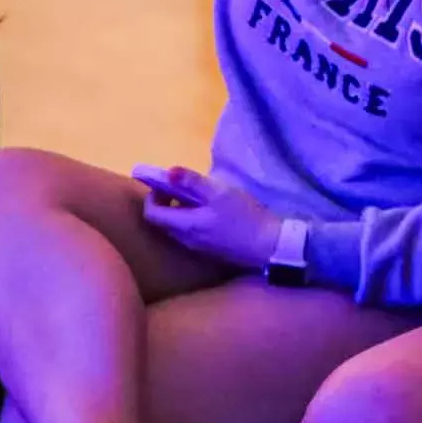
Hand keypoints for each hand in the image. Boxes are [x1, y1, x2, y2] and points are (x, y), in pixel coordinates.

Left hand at [140, 167, 283, 270]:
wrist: (269, 246)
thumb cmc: (244, 217)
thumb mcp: (220, 193)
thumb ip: (192, 182)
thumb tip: (168, 171)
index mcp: (183, 225)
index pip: (151, 213)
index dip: (153, 196)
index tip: (165, 184)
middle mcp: (185, 239)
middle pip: (163, 221)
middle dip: (167, 203)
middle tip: (183, 188)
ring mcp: (198, 247)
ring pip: (178, 228)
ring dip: (181, 212)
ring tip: (200, 198)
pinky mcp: (212, 250)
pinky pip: (193, 234)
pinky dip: (193, 221)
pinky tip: (213, 214)